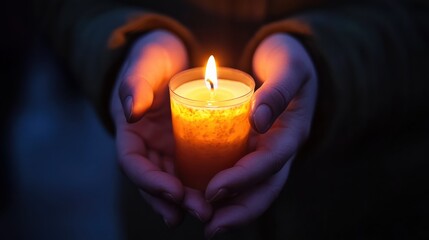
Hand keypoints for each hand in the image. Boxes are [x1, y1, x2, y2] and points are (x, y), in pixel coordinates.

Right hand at [110, 30, 210, 226]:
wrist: (172, 57)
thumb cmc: (154, 58)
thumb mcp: (144, 63)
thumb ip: (135, 84)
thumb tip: (131, 111)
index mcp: (130, 132)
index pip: (133, 164)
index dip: (150, 182)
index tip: (174, 192)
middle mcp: (148, 146)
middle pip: (155, 182)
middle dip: (174, 201)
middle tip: (201, 211)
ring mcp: (168, 149)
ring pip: (175, 182)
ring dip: (191, 200)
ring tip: (210, 212)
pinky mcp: (189, 146)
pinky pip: (195, 168)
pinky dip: (204, 184)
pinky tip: (221, 196)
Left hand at [204, 33, 317, 237]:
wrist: (289, 65)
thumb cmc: (289, 62)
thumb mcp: (289, 66)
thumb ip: (277, 91)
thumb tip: (259, 120)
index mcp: (290, 132)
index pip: (269, 162)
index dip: (243, 179)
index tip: (214, 190)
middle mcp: (279, 150)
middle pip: (265, 189)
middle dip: (240, 211)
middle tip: (211, 228)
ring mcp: (266, 154)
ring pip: (254, 191)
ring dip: (232, 211)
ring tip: (207, 226)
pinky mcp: (251, 152)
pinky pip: (240, 178)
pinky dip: (226, 194)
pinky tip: (202, 201)